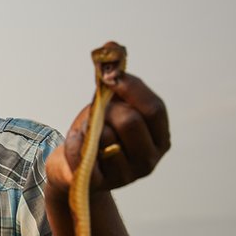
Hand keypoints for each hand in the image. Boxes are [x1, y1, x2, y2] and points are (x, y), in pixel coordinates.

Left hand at [46, 73, 168, 196]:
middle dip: (108, 109)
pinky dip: (75, 141)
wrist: (75, 165)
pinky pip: (84, 152)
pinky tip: (78, 142)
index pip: (154, 109)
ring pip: (106, 136)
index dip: (132, 88)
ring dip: (91, 126)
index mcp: (160, 139)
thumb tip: (112, 50)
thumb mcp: (112, 106)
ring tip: (89, 132)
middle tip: (98, 111)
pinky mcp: (100, 185)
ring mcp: (126, 176)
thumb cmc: (99, 132)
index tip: (109, 76)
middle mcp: (148, 161)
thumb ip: (116, 82)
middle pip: (130, 121)